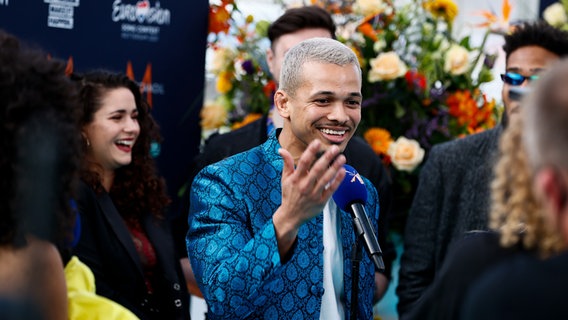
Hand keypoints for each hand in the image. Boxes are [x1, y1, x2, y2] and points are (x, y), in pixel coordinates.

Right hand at [273, 139, 345, 257]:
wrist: (291, 216)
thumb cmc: (289, 195)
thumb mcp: (285, 179)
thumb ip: (286, 163)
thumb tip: (281, 149)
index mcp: (295, 179)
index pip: (303, 162)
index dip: (310, 151)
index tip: (317, 142)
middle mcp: (304, 186)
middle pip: (317, 170)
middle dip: (326, 158)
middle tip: (335, 148)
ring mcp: (313, 194)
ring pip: (326, 179)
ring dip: (335, 167)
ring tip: (342, 158)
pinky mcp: (321, 202)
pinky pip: (331, 190)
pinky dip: (337, 181)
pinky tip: (343, 171)